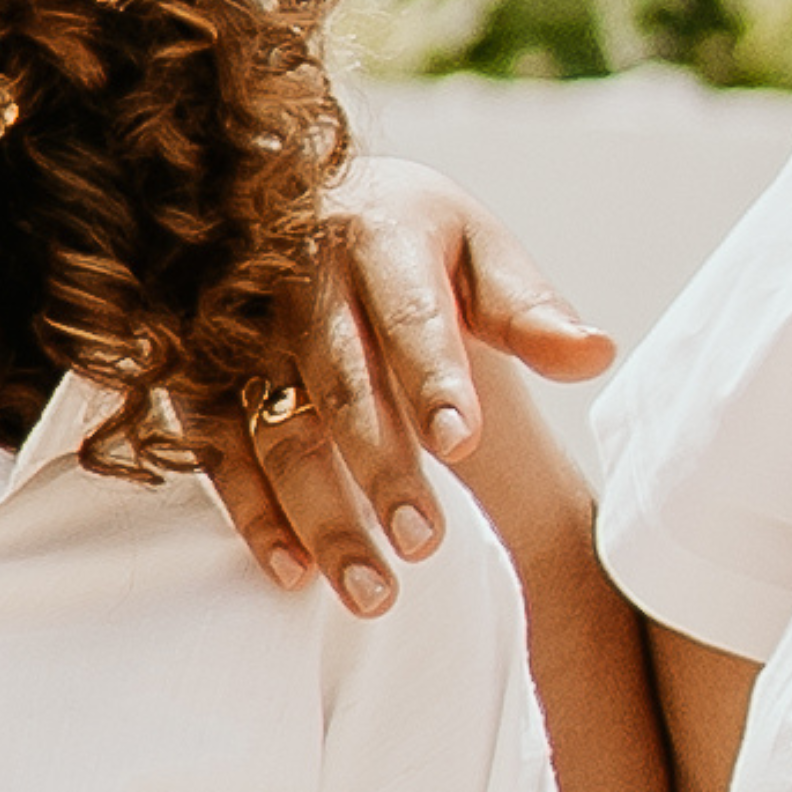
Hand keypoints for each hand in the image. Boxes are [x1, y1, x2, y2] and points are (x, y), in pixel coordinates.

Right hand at [194, 153, 614, 615]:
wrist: (290, 200)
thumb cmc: (410, 242)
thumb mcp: (477, 251)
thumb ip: (529, 309)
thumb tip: (596, 354)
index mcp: (378, 235)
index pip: (410, 316)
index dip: (434, 379)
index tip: (464, 446)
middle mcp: (295, 276)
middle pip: (339, 380)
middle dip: (379, 465)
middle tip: (427, 544)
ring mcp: (235, 328)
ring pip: (273, 428)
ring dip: (319, 512)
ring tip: (375, 591)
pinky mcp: (195, 373)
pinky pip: (215, 448)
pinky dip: (252, 513)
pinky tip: (293, 571)